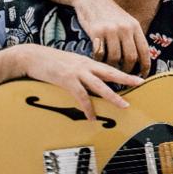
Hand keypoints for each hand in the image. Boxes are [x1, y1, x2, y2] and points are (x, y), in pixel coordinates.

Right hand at [20, 46, 144, 121]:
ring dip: (113, 96)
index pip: (110, 67)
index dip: (124, 73)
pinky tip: (91, 117)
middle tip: (140, 83)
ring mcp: (77, 72)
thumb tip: (91, 82)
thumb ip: (81, 71)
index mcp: (87, 61)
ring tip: (124, 106)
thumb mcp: (70, 64)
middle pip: (110, 72)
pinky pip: (81, 96)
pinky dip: (88, 107)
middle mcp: (85, 65)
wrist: (32, 56)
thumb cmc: (50, 61)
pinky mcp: (67, 80)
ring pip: (100, 85)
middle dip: (126, 79)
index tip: (138, 77)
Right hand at [72, 0, 151, 75]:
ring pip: (114, 58)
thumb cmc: (108, 12)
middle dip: (128, 70)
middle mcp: (124, 28)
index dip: (145, 66)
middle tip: (124, 76)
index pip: (144, 51)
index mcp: (134, 26)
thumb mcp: (125, 20)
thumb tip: (139, 57)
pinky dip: (100, 60)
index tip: (143, 75)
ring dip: (112, 67)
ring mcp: (110, 30)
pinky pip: (100, 54)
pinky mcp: (96, 32)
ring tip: (110, 68)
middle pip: (130, 57)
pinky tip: (99, 60)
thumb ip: (132, 35)